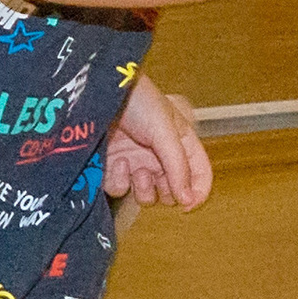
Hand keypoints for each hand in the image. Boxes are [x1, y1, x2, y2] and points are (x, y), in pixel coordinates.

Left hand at [102, 73, 210, 212]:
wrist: (97, 93)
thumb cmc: (136, 100)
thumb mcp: (165, 129)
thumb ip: (178, 165)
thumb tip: (188, 200)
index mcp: (180, 143)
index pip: (199, 174)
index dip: (198, 192)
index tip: (188, 205)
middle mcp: (161, 156)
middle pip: (174, 192)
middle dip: (168, 192)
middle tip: (159, 179)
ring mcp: (136, 163)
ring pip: (148, 196)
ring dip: (144, 190)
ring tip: (139, 172)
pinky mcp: (112, 168)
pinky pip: (121, 189)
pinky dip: (120, 181)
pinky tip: (117, 162)